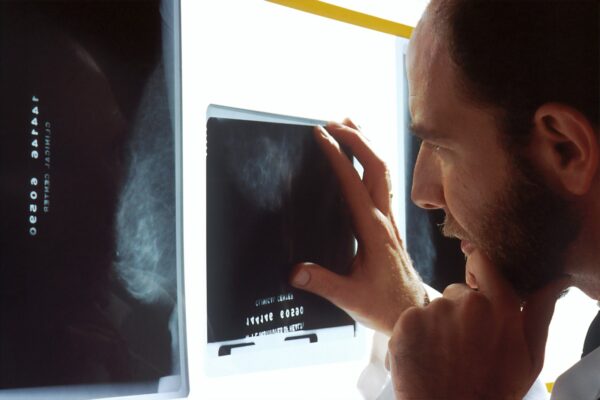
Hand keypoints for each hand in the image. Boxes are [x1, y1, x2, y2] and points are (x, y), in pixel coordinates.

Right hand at [290, 119, 426, 335]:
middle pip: (377, 166)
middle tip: (333, 122)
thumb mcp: (351, 298)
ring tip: (350, 124)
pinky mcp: (389, 223)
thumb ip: (322, 283)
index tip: (321, 136)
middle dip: (357, 138)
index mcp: (373, 230)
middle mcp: (384, 218)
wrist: (413, 310)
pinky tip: (362, 159)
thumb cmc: (385, 305)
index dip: (337, 156)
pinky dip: (371, 161)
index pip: (354, 183)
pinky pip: (383, 183)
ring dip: (367, 144)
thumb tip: (293, 271)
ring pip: (383, 171)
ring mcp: (389, 218)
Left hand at [387, 250, 569, 399]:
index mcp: (501, 307)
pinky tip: (425, 358)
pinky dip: (414, 336)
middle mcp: (467, 303)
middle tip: (463, 346)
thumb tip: (553, 280)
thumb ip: (539, 314)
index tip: (474, 283)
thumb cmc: (494, 390)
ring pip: (434, 309)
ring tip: (444, 357)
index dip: (477, 270)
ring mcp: (434, 311)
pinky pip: (411, 320)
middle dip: (459, 313)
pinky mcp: (407, 322)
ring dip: (436, 326)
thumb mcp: (529, 358)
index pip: (484, 263)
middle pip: (456, 293)